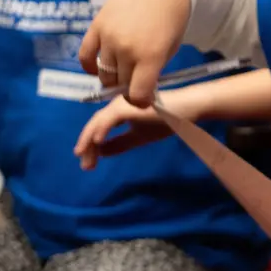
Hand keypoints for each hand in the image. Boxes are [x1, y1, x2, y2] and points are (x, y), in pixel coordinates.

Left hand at [73, 94, 189, 169]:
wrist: (185, 110)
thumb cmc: (165, 120)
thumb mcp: (139, 137)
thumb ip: (120, 143)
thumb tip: (101, 152)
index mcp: (117, 112)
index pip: (99, 128)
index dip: (90, 147)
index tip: (88, 164)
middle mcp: (115, 105)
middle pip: (94, 126)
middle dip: (87, 146)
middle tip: (85, 166)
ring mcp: (120, 104)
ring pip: (98, 122)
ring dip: (89, 140)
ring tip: (86, 158)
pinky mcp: (127, 106)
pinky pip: (109, 118)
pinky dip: (101, 129)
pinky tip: (97, 142)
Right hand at [78, 0, 191, 107]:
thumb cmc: (170, 18)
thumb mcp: (170, 49)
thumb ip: (154, 71)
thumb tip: (139, 92)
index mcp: (150, 56)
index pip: (137, 95)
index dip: (141, 101)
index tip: (144, 97)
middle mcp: (127, 49)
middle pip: (120, 85)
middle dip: (128, 87)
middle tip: (135, 80)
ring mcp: (109, 38)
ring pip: (104, 75)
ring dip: (113, 77)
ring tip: (122, 70)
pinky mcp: (96, 27)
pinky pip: (86, 57)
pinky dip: (90, 67)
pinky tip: (98, 68)